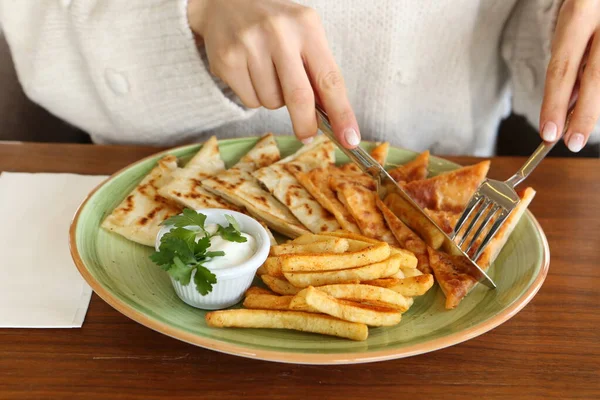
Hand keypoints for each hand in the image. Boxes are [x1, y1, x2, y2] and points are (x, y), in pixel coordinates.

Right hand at [187, 0, 359, 147]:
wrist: (224, 1)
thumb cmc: (274, 24)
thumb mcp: (302, 33)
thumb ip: (317, 70)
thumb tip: (331, 118)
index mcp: (306, 25)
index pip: (329, 79)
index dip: (342, 114)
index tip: (350, 139)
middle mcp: (278, 32)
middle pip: (299, 97)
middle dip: (306, 124)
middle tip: (307, 135)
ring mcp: (250, 45)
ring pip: (272, 102)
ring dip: (275, 100)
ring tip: (266, 72)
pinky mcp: (227, 60)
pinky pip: (250, 101)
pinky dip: (254, 96)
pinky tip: (249, 71)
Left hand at [540, 0, 599, 151]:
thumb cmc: (590, 6)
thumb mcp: (571, 25)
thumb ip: (569, 60)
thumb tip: (567, 105)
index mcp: (580, 12)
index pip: (562, 69)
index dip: (554, 105)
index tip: (548, 133)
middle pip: (595, 78)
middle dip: (584, 116)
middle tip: (573, 143)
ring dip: (595, 104)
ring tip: (581, 121)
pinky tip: (594, 101)